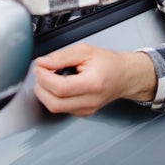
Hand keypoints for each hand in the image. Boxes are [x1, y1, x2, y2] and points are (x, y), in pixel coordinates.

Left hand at [34, 44, 156, 116]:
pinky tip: (59, 85)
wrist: (124, 76)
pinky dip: (54, 97)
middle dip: (41, 87)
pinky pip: (61, 109)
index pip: (60, 88)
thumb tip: (42, 63)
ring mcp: (87, 110)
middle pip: (54, 103)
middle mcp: (90, 101)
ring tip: (50, 77)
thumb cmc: (109, 63)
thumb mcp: (85, 51)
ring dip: (46, 93)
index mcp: (93, 83)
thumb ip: (62, 56)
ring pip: (55, 108)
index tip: (40, 67)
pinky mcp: (83, 113)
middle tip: (41, 72)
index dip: (44, 77)